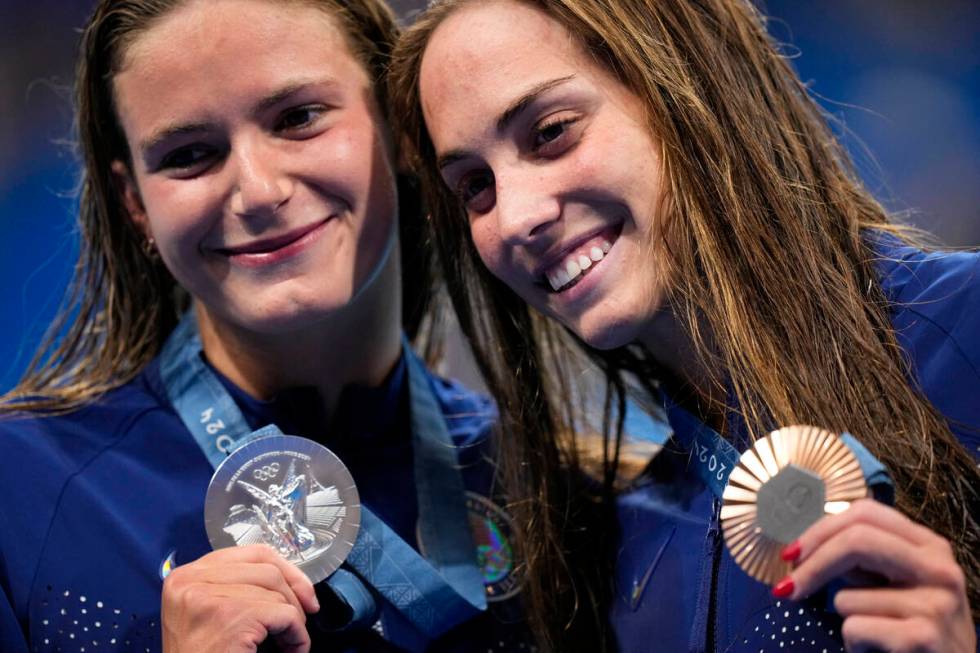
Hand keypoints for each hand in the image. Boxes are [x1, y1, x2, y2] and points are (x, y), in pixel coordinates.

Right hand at [161, 544, 319, 652]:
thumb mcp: (211, 613)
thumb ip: (238, 588)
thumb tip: (292, 580)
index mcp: (185, 576)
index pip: (252, 553)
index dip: (286, 570)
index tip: (303, 593)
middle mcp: (191, 581)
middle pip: (267, 568)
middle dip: (294, 594)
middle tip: (302, 620)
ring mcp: (208, 597)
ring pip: (276, 591)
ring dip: (294, 618)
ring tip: (289, 643)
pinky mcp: (229, 617)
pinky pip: (284, 614)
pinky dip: (297, 634)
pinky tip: (292, 650)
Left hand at [775, 499, 974, 652]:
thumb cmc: (912, 627)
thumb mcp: (895, 582)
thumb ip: (863, 558)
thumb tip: (802, 547)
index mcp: (930, 545)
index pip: (866, 513)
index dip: (820, 529)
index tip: (791, 553)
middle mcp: (939, 568)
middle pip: (856, 540)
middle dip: (811, 564)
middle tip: (785, 588)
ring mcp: (936, 603)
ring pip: (847, 596)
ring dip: (844, 617)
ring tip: (872, 631)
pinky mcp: (924, 637)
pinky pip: (854, 628)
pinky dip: (853, 642)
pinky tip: (876, 649)